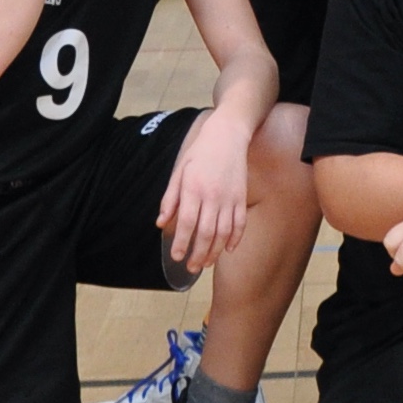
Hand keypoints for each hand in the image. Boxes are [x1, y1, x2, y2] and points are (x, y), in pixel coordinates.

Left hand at [157, 113, 253, 272]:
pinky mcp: (241, 197)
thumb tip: (161, 223)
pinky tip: (228, 249)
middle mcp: (212, 195)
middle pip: (206, 232)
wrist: (228, 136)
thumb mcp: (179, 171)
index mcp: (193, 188)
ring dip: (215, 251)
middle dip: (198, 253)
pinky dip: (235, 239)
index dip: (181, 242)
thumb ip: (170, 198)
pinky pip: (240, 223)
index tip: (176, 257)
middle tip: (191, 267)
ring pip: (224, 232)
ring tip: (206, 263)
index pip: (186, 222)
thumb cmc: (200, 153)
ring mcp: (230, 197)